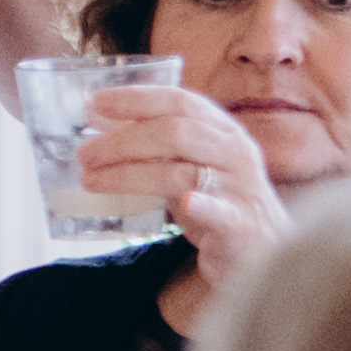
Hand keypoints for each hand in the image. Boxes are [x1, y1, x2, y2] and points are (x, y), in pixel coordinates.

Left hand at [72, 81, 283, 296]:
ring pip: (182, 172)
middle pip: (174, 133)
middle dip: (122, 141)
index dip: (136, 98)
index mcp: (223, 131)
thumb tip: (103, 130)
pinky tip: (185, 204)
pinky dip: (202, 205)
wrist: (266, 252)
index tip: (95, 103)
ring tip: (92, 180)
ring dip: (129, 174)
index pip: (179, 101)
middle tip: (85, 153)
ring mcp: (240, 188)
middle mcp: (235, 153)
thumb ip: (160, 148)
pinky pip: (221, 212)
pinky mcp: (241, 225)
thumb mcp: (193, 166)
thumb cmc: (221, 204)